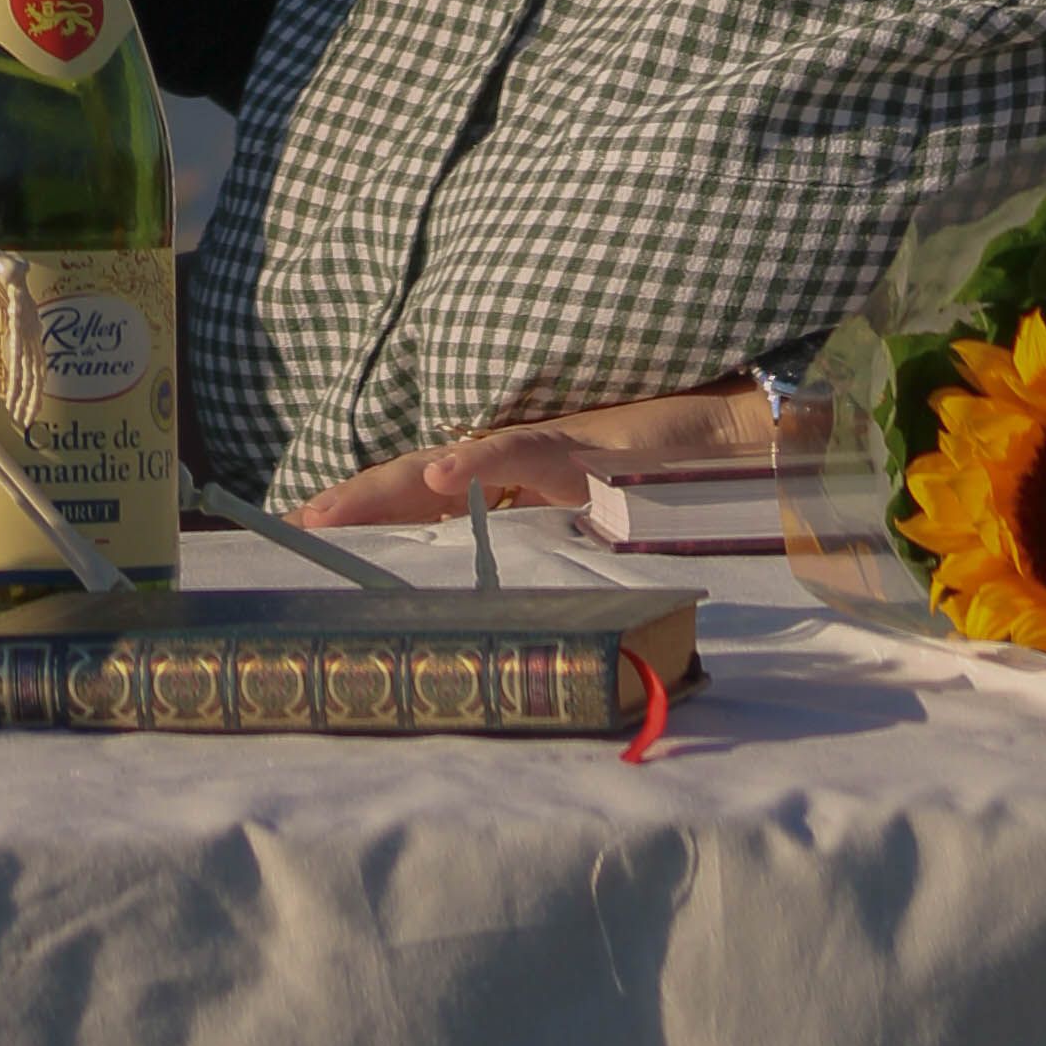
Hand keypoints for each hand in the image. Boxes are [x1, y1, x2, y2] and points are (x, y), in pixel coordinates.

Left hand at [296, 378, 772, 527]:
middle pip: (422, 481)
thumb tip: (520, 605)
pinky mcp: (592, 442)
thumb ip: (560, 551)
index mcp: (524, 485)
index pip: (432, 499)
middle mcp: (525, 460)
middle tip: (290, 526)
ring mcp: (554, 447)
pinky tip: (437, 478)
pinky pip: (525, 451)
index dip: (370, 513)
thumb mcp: (609, 534)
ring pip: (453, 464)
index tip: (309, 533)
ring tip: (327, 511)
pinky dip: (478, 465)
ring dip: (386, 489)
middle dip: (354, 504)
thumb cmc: (685, 486)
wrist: (755, 441)